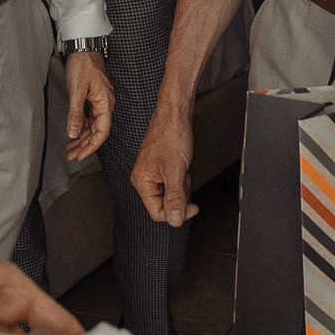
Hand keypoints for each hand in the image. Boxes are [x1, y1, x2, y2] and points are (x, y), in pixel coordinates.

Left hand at [63, 50, 112, 162]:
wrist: (83, 45)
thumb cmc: (83, 63)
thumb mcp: (76, 89)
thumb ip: (75, 113)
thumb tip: (73, 133)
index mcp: (105, 103)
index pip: (101, 132)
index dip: (91, 146)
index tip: (80, 156)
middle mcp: (105, 104)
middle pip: (96, 131)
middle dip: (84, 145)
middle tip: (71, 156)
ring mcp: (100, 101)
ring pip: (92, 125)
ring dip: (81, 138)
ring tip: (69, 148)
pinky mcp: (93, 97)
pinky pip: (89, 118)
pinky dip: (80, 127)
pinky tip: (73, 133)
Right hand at [130, 103, 196, 226]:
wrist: (174, 115)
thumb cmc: (170, 136)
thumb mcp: (175, 171)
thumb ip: (174, 197)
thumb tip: (175, 220)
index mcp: (142, 182)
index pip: (157, 212)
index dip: (176, 213)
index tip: (192, 208)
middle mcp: (145, 179)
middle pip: (164, 204)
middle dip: (179, 196)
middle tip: (185, 180)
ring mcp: (153, 173)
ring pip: (170, 194)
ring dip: (181, 186)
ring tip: (182, 170)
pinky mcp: (162, 168)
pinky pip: (173, 183)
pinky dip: (181, 178)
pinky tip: (182, 166)